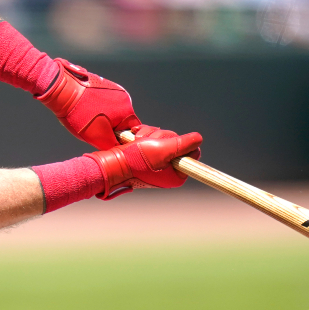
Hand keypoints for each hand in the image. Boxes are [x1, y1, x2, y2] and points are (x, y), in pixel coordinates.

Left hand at [36, 59, 140, 149]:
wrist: (62, 89)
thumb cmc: (79, 113)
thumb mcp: (96, 137)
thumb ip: (112, 144)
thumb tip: (118, 149)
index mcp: (127, 110)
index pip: (131, 130)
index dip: (120, 139)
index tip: (108, 141)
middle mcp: (124, 97)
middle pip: (122, 120)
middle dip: (110, 127)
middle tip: (94, 129)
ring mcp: (113, 88)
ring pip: (112, 111)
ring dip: (102, 117)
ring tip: (86, 117)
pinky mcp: (102, 84)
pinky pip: (103, 101)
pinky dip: (95, 107)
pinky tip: (84, 108)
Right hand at [83, 126, 201, 198]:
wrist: (109, 164)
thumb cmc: (135, 160)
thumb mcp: (163, 150)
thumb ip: (183, 144)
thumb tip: (198, 139)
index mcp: (176, 174)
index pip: (190, 152)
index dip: (180, 143)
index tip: (167, 144)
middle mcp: (167, 169)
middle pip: (175, 142)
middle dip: (160, 137)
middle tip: (148, 143)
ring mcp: (155, 161)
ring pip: (162, 138)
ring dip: (149, 135)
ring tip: (138, 141)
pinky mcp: (145, 154)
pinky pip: (151, 138)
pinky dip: (143, 135)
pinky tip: (134, 136)